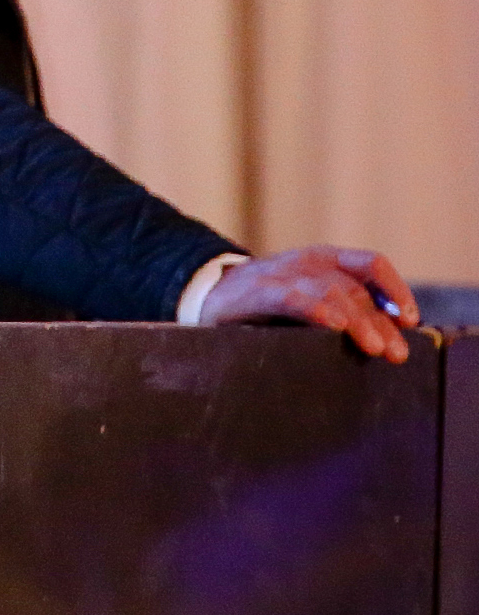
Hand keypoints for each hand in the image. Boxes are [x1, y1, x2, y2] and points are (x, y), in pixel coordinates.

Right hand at [197, 245, 417, 363]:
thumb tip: (387, 336)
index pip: (370, 264)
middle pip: (355, 289)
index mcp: (323, 260)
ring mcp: (280, 274)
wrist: (207, 296)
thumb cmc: (266, 307)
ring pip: (330, 291)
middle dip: (379, 322)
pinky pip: (291, 298)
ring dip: (356, 320)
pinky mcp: (257, 291)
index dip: (395, 290)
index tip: (409, 321)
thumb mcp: (308, 298)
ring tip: (372, 347)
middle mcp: (305, 262)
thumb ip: (342, 309)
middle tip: (395, 354)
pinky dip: (316, 310)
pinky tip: (333, 326)